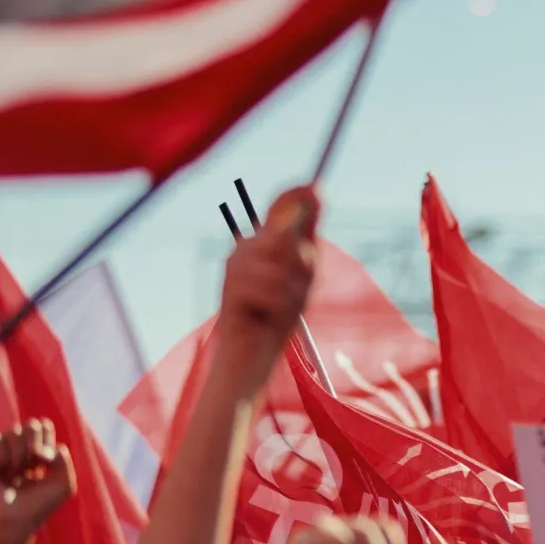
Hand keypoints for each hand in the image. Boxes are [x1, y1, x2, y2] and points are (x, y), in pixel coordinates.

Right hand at [0, 421, 75, 543]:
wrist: (10, 523)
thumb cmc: (36, 508)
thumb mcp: (63, 484)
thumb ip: (62, 458)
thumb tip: (41, 447)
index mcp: (36, 456)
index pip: (43, 427)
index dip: (46, 435)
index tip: (44, 460)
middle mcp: (16, 452)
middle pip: (31, 425)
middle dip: (35, 442)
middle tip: (32, 465)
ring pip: (14, 431)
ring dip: (20, 454)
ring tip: (14, 475)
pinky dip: (3, 457)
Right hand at [213, 185, 318, 384]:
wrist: (251, 356)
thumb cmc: (276, 317)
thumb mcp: (301, 278)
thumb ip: (304, 241)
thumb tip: (315, 193)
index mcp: (265, 243)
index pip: (282, 209)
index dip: (296, 197)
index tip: (314, 187)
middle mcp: (246, 248)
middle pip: (285, 236)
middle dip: (301, 265)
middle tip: (294, 292)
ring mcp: (234, 267)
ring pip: (281, 264)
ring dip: (290, 291)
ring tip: (276, 307)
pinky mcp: (229, 289)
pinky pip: (270, 289)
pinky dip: (276, 305)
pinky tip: (263, 315)